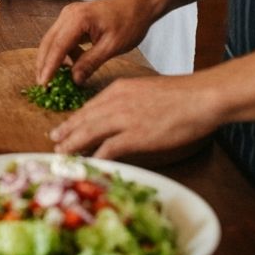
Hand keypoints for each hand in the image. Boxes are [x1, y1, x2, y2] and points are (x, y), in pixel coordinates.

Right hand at [35, 0, 154, 85]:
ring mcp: (69, 15)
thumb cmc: (130, 23)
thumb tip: (74, 80)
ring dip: (52, 59)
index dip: (49, 67)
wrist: (138, 4)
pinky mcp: (73, 19)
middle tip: (42, 86)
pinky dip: (62, 52)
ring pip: (53, 40)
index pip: (58, 47)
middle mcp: (68, 14)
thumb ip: (90, 63)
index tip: (43, 85)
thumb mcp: (112, 46)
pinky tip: (71, 65)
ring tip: (54, 79)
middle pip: (48, 42)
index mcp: (77, 19)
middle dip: (43, 64)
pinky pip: (62, 37)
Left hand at [47, 73, 219, 158]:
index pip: (89, 107)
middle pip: (83, 119)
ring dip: (73, 145)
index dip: (75, 119)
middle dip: (67, 131)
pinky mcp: (136, 135)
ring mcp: (124, 118)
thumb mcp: (145, 91)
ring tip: (62, 154)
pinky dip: (97, 157)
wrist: (201, 96)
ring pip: (89, 132)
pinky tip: (90, 164)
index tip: (64, 128)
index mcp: (117, 90)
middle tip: (53, 142)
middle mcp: (115, 102)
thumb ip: (129, 102)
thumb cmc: (181, 95)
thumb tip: (121, 119)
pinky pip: (109, 148)